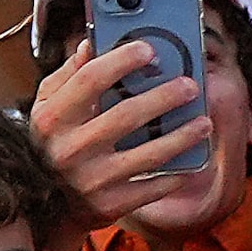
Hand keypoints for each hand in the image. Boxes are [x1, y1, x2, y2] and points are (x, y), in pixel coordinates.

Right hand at [28, 40, 213, 231]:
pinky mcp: (109, 205)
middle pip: (126, 116)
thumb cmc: (53, 144)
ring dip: (182, 137)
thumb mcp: (48, 106)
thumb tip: (90, 44)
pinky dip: (175, 174)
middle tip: (190, 86)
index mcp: (53, 118)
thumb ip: (69, 75)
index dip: (121, 61)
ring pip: (147, 155)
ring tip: (204, 123)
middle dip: (164, 97)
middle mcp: (70, 149)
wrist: (47, 206)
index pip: (90, 80)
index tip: (149, 50)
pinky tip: (192, 160)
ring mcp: (91, 180)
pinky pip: (151, 188)